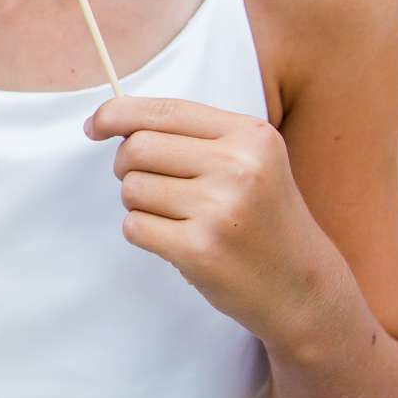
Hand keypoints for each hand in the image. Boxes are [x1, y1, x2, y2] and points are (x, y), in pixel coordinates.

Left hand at [85, 96, 340, 347]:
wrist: (302, 287)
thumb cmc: (263, 218)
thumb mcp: (250, 161)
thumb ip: (192, 135)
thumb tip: (110, 120)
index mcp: (250, 135)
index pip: (163, 110)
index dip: (116, 114)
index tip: (95, 126)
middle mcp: (238, 166)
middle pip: (137, 147)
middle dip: (127, 166)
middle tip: (150, 185)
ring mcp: (219, 209)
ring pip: (131, 188)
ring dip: (139, 204)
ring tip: (177, 217)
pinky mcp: (199, 249)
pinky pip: (135, 226)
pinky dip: (144, 233)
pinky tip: (178, 241)